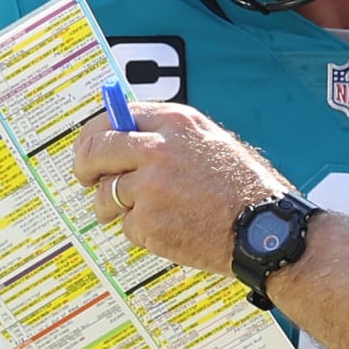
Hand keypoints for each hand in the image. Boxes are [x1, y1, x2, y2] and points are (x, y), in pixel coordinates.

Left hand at [71, 101, 291, 275]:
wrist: (265, 229)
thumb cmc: (244, 187)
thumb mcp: (211, 141)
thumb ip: (169, 135)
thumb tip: (126, 136)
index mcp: (175, 122)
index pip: (113, 117)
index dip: (94, 134)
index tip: (89, 147)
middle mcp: (157, 149)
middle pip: (95, 150)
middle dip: (83, 166)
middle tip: (85, 178)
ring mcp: (150, 187)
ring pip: (106, 193)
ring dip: (112, 206)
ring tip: (141, 213)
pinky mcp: (148, 222)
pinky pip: (128, 225)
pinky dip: (142, 230)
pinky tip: (171, 228)